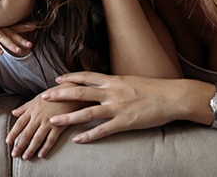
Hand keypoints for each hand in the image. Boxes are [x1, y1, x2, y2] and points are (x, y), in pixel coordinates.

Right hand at [0, 15, 33, 55]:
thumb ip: (2, 29)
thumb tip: (14, 33)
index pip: (13, 26)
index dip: (23, 27)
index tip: (34, 27)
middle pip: (10, 33)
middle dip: (20, 39)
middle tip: (30, 45)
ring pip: (1, 37)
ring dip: (10, 44)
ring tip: (18, 51)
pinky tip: (1, 52)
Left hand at [6, 82, 89, 159]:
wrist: (71, 92)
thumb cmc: (54, 95)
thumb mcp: (37, 98)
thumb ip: (25, 107)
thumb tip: (13, 113)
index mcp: (32, 109)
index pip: (19, 124)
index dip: (13, 133)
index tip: (7, 142)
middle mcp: (38, 116)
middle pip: (26, 133)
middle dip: (19, 145)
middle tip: (14, 155)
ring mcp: (48, 122)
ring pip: (37, 139)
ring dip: (30, 149)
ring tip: (25, 157)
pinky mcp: (59, 126)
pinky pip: (50, 140)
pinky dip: (45, 148)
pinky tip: (40, 155)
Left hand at [44, 71, 185, 142]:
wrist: (173, 97)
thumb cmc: (153, 89)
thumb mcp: (130, 80)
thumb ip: (115, 83)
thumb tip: (103, 83)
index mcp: (113, 80)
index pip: (86, 76)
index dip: (70, 78)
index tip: (56, 80)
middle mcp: (112, 91)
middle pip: (80, 92)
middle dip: (60, 94)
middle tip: (43, 97)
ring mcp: (117, 107)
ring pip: (87, 112)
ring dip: (68, 117)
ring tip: (53, 121)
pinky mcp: (125, 122)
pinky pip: (102, 130)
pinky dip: (88, 135)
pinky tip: (77, 140)